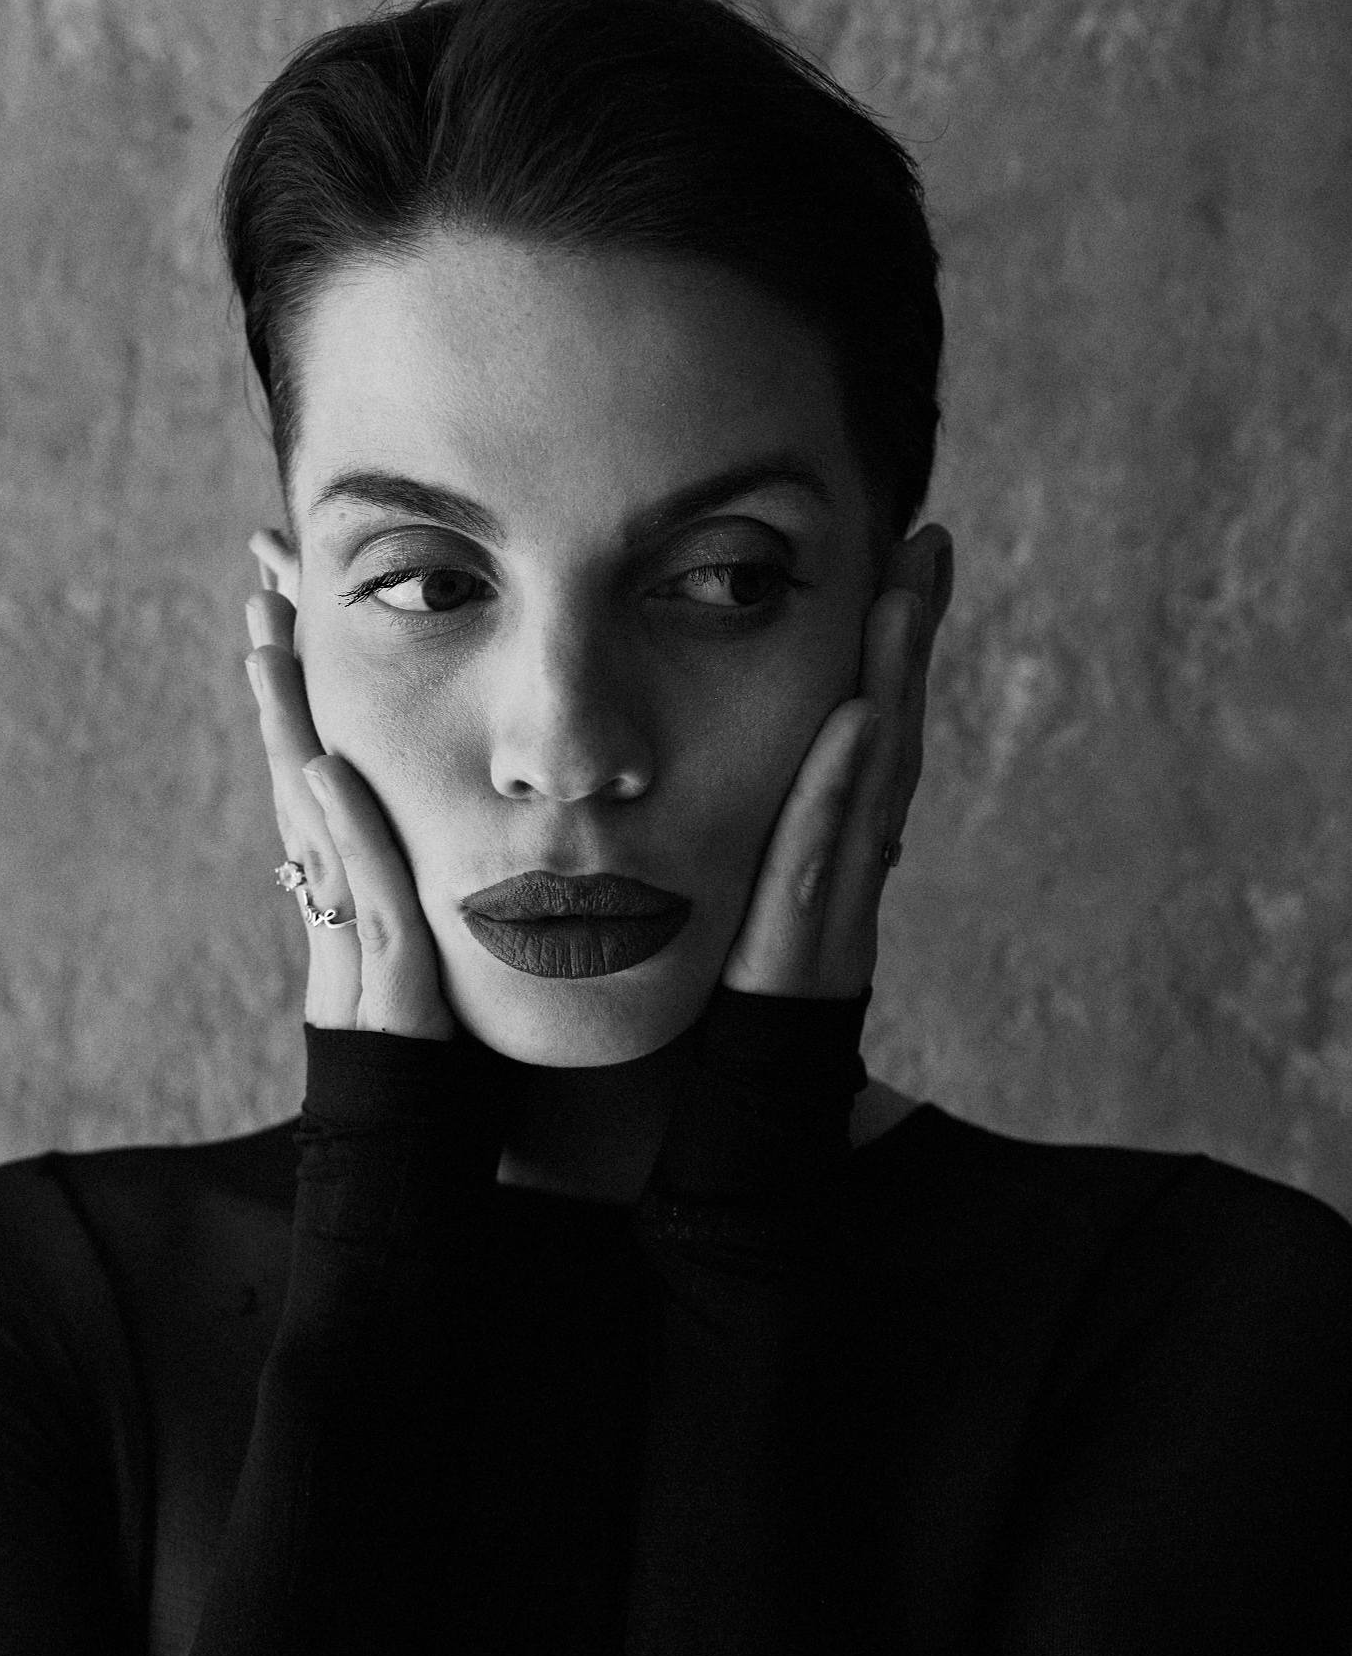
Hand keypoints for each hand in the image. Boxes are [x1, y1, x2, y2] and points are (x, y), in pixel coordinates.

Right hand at [243, 556, 452, 1038]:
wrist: (402, 1125)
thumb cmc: (422, 1031)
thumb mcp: (419, 929)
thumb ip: (407, 871)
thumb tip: (409, 807)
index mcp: (347, 872)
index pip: (316, 763)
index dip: (298, 691)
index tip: (286, 611)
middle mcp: (335, 885)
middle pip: (297, 763)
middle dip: (281, 677)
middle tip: (263, 587)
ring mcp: (348, 920)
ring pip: (309, 808)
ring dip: (289, 722)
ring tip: (270, 641)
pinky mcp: (380, 965)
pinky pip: (357, 884)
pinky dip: (341, 825)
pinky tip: (325, 767)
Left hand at [721, 537, 945, 999]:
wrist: (742, 1114)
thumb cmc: (730, 1000)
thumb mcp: (730, 890)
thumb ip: (734, 821)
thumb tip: (732, 745)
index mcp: (826, 841)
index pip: (866, 724)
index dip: (891, 643)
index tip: (904, 551)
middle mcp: (845, 861)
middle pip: (886, 732)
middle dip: (908, 637)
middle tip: (924, 541)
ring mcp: (835, 902)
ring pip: (871, 781)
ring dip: (891, 684)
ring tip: (903, 595)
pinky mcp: (807, 947)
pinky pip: (822, 856)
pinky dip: (841, 788)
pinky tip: (856, 719)